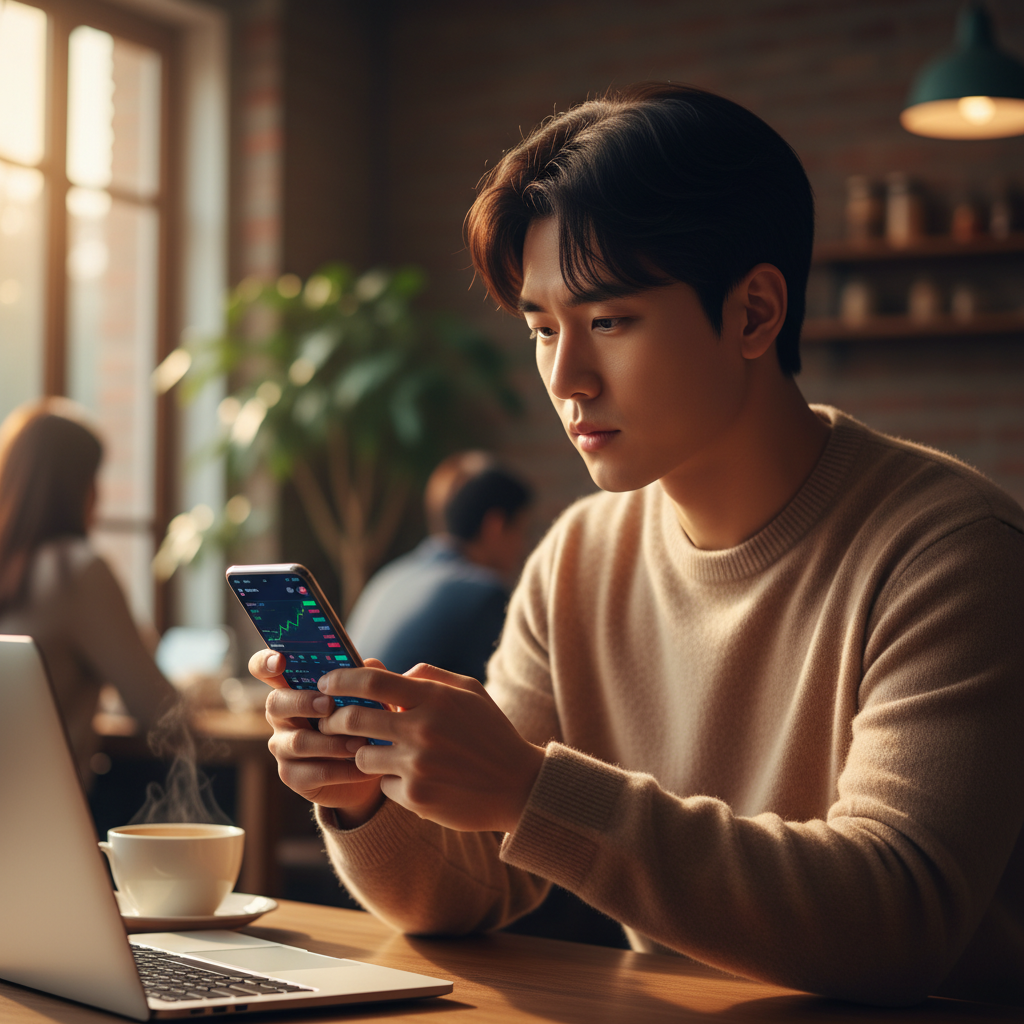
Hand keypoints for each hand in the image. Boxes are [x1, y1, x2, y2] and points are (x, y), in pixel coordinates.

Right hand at [249, 649, 384, 824]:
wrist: (371, 766)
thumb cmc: (363, 720)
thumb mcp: (368, 695)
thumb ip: (365, 677)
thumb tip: (370, 664)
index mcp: (294, 687)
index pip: (265, 668)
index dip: (265, 662)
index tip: (280, 661)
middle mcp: (282, 715)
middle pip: (275, 703)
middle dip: (303, 702)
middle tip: (329, 706)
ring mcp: (283, 746)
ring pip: (298, 742)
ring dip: (332, 741)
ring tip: (361, 742)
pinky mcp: (293, 775)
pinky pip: (313, 772)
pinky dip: (342, 770)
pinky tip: (363, 768)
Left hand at [318, 662, 545, 833]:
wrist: (519, 786)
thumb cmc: (491, 733)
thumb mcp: (470, 692)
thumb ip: (429, 676)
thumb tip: (390, 671)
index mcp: (434, 698)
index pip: (372, 681)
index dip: (341, 679)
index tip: (326, 683)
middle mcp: (423, 730)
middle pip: (354, 718)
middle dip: (335, 719)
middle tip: (332, 720)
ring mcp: (418, 766)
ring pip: (361, 756)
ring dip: (364, 753)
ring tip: (381, 753)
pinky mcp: (416, 798)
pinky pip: (383, 785)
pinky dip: (390, 781)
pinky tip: (413, 779)